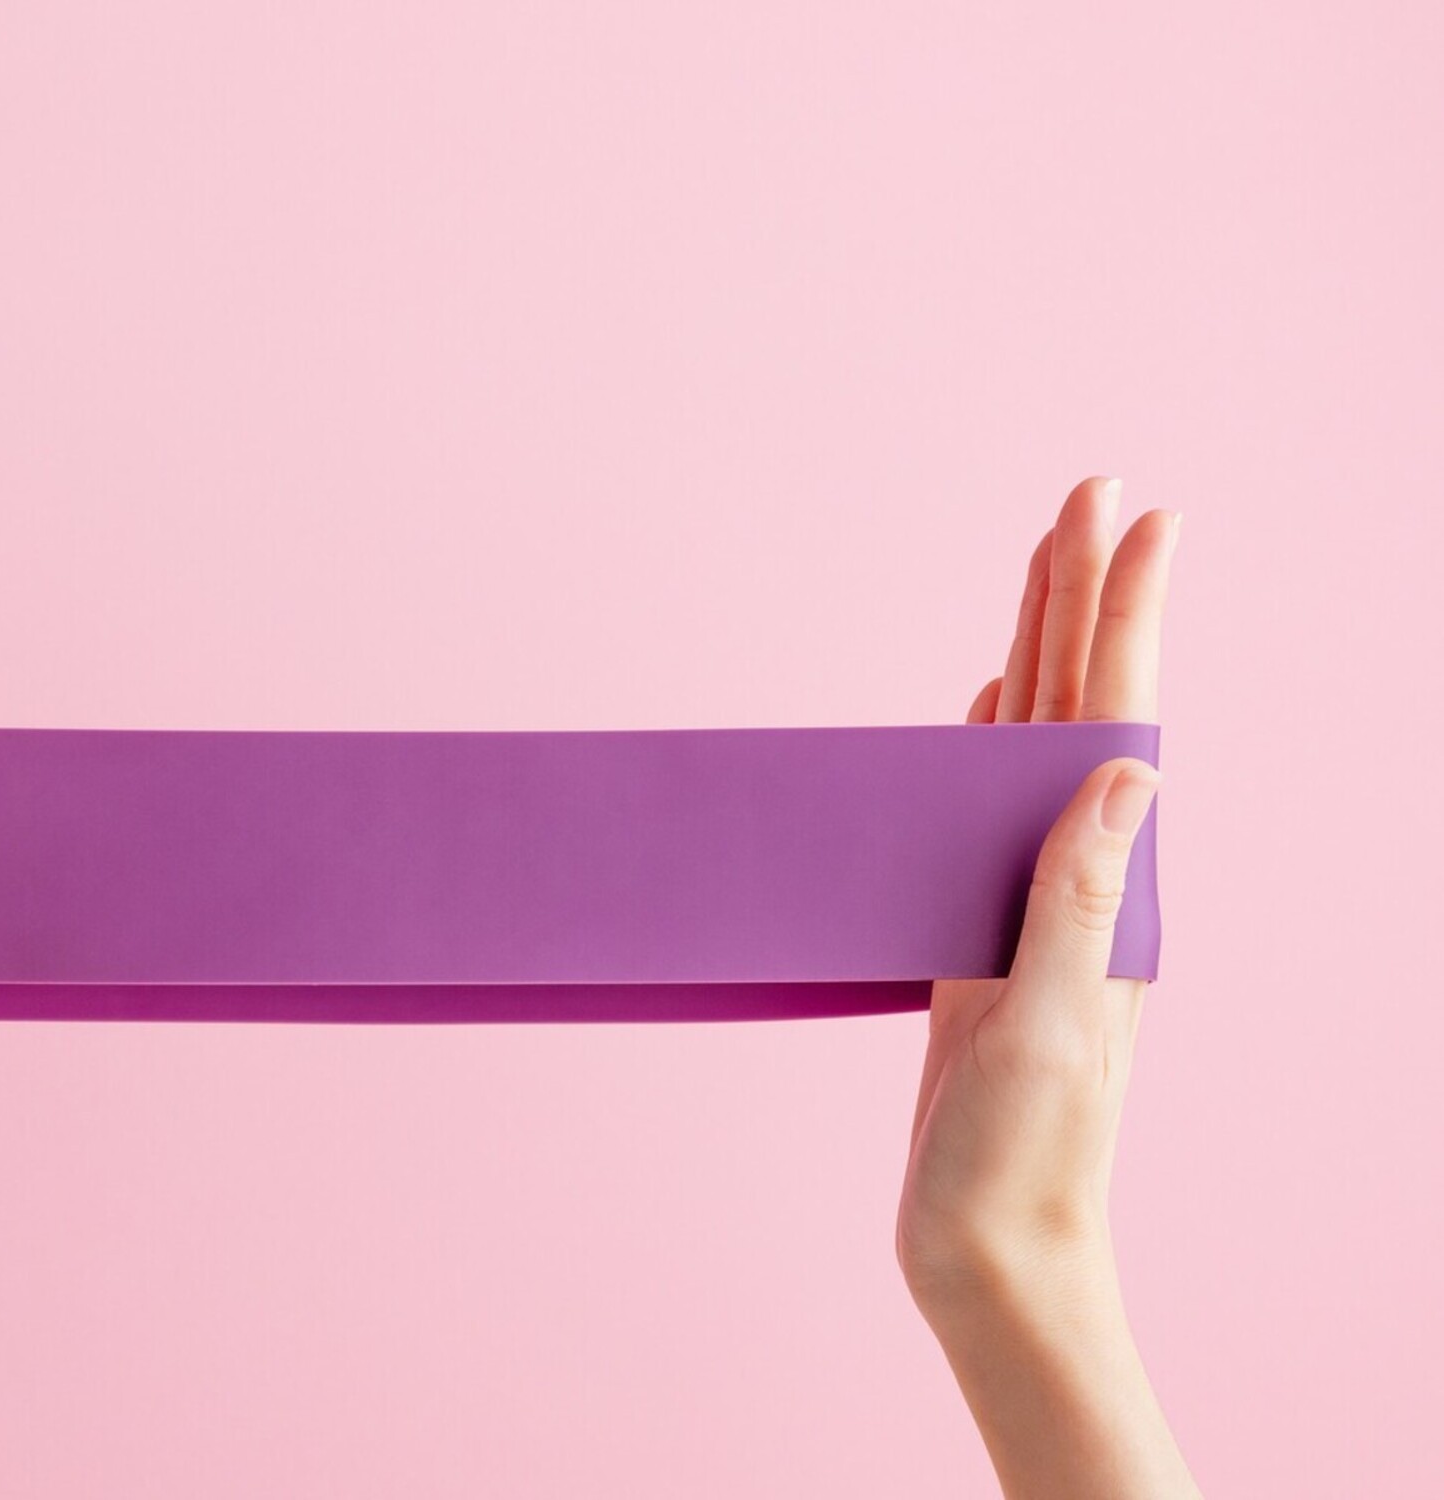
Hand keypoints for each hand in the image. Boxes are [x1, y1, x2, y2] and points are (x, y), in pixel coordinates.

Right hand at [895, 477, 1197, 1497]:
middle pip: (1077, 707)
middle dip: (1081, 596)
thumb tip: (1124, 770)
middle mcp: (1077, 881)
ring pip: (1026, 744)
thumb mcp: (1050, 1025)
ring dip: (1035, 649)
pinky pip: (980, 807)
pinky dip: (984, 737)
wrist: (990, 1248)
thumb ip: (1079, 897)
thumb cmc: (1023, 1155)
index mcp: (1106, 892)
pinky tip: (979, 702)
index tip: (1138, 515)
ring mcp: (1026, 904)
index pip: (1116, 723)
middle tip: (1087, 492)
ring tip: (1040, 567)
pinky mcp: (976, 935)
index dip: (1123, 615)